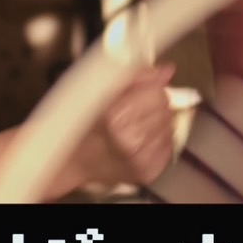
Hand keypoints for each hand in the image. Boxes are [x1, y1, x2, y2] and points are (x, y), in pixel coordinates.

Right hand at [71, 64, 178, 187]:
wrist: (73, 160)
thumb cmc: (83, 123)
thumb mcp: (100, 92)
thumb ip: (135, 77)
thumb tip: (166, 70)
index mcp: (115, 116)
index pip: (157, 92)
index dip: (150, 88)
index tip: (139, 92)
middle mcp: (130, 139)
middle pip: (164, 109)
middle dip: (153, 105)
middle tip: (133, 110)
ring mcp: (141, 159)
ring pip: (169, 127)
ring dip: (157, 123)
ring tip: (135, 126)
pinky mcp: (148, 172)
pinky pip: (169, 146)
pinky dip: (158, 140)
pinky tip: (140, 140)